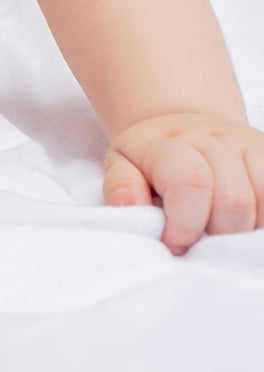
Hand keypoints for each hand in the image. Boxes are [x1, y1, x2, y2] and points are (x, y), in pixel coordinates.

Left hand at [104, 112, 263, 253]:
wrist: (184, 128)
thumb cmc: (151, 159)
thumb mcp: (122, 167)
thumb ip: (122, 188)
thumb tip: (133, 209)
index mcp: (170, 143)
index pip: (191, 181)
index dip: (186, 224)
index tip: (173, 243)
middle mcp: (214, 137)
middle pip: (233, 200)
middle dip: (216, 235)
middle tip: (198, 242)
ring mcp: (247, 144)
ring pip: (262, 201)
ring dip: (242, 231)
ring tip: (218, 233)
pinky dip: (261, 221)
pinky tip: (242, 224)